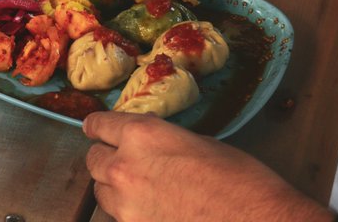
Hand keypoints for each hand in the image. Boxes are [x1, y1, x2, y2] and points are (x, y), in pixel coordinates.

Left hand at [83, 113, 332, 221]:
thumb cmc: (244, 183)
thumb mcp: (201, 144)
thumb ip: (164, 143)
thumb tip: (152, 148)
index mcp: (143, 135)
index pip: (101, 125)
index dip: (97, 127)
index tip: (94, 129)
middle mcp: (126, 166)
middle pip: (93, 160)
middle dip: (105, 158)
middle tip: (120, 161)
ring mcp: (127, 205)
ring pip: (101, 192)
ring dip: (114, 189)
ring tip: (138, 191)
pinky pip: (120, 219)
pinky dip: (130, 215)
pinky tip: (152, 213)